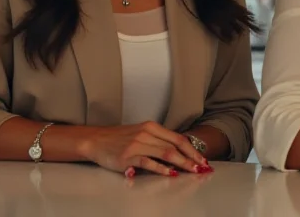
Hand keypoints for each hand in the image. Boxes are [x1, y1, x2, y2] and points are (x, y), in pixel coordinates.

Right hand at [78, 122, 211, 176]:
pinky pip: (148, 162)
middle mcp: (147, 133)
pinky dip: (161, 168)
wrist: (97, 140)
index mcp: (152, 127)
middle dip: (191, 158)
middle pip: (174, 146)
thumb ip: (159, 141)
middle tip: (202, 168)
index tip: (202, 159)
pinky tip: (170, 173)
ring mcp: (137, 144)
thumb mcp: (142, 134)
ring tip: (191, 171)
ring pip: (165, 153)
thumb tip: (180, 153)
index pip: (178, 138)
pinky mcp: (128, 156)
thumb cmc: (120, 139)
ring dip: (181, 163)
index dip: (192, 149)